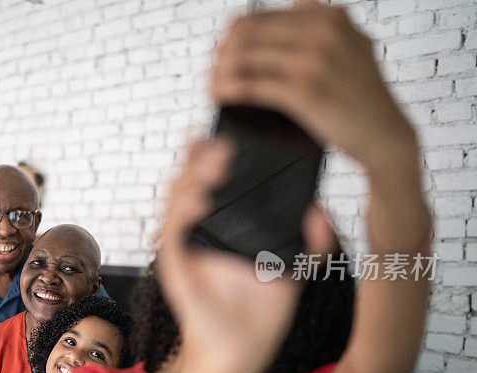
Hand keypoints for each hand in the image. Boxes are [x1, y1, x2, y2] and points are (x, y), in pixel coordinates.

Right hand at [158, 141, 335, 372]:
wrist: (241, 355)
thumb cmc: (259, 318)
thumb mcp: (293, 273)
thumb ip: (308, 244)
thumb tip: (321, 211)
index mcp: (222, 231)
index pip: (213, 184)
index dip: (215, 157)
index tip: (231, 135)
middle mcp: (199, 234)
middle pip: (190, 183)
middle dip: (200, 158)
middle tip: (221, 140)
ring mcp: (185, 249)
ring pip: (176, 201)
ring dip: (191, 178)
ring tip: (214, 160)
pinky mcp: (176, 267)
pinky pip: (172, 233)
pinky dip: (182, 213)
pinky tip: (199, 199)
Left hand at [211, 0, 416, 175]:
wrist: (385, 135)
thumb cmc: (361, 97)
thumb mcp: (352, 46)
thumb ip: (324, 21)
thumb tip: (298, 0)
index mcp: (329, 16)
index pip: (257, 18)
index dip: (230, 40)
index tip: (220, 60)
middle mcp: (323, 31)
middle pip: (244, 33)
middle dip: (219, 55)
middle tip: (211, 76)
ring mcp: (314, 59)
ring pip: (243, 56)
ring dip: (219, 73)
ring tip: (212, 89)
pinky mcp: (305, 90)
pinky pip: (250, 84)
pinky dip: (228, 90)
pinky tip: (219, 97)